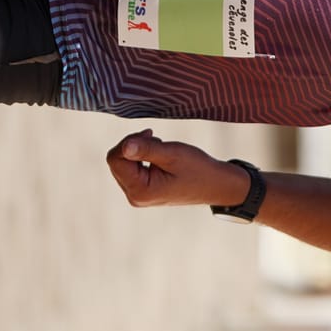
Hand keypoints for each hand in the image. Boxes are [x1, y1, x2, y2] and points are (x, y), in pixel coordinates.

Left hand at [105, 131, 248, 207]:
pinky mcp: (144, 192)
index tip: (150, 134)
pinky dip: (143, 158)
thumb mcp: (172, 154)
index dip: (128, 142)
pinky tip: (160, 158)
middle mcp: (135, 197)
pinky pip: (132, 170)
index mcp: (140, 190)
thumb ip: (146, 149)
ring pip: (123, 164)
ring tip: (162, 151)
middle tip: (157, 140)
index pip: (115, 159)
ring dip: (139, 151)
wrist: (215, 185)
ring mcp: (139, 196)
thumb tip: (124, 146)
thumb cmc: (197, 169)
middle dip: (134, 146)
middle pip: (116, 162)